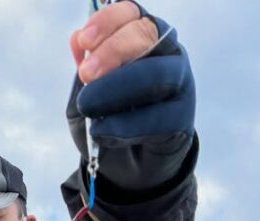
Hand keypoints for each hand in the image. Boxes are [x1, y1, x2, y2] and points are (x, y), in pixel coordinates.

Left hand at [67, 1, 195, 193]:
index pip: (132, 13)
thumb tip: (76, 40)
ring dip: (121, 86)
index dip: (109, 20)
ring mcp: (180, 83)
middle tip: (86, 75)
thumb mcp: (84, 97)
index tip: (84, 40)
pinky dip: (127, 125)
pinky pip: (160, 116)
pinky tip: (102, 132)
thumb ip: (83, 71)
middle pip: (147, 35)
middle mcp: (165, 53)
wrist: (122, 168)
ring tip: (90, 106)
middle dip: (113, 51)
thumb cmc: (106, 123)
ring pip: (159, 72)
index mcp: (141, 39)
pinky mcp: (183, 118)